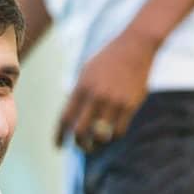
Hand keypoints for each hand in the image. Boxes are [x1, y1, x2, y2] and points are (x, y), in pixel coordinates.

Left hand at [56, 28, 155, 150]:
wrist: (135, 46)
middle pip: (80, 131)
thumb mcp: (87, 71)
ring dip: (97, 144)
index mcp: (82, 87)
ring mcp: (113, 102)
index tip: (57, 146)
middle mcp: (96, 96)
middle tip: (81, 146)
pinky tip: (111, 134)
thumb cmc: (109, 59)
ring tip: (96, 145)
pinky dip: (113, 136)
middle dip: (78, 144)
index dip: (59, 135)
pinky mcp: (129, 105)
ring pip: (100, 135)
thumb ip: (78, 92)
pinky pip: (118, 132)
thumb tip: (71, 116)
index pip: (65, 118)